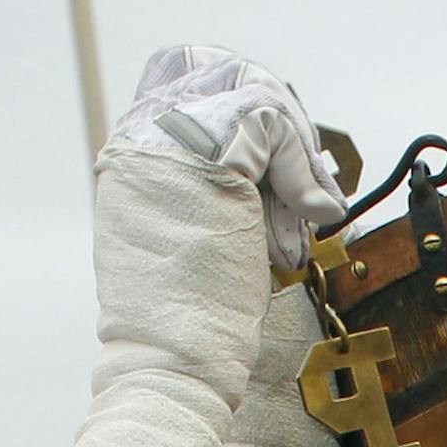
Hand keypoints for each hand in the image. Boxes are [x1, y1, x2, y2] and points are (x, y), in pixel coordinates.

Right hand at [50, 46, 345, 446]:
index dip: (249, 116)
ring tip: (313, 207)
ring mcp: (169, 145)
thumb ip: (223, 195)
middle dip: (281, 125)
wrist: (172, 368)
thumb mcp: (202, 242)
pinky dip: (303, 164)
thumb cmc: (193, 329)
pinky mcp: (207, 162)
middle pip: (223, 78)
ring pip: (252, 95)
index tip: (286, 170)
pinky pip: (270, 122)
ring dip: (298, 148)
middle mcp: (141, 141)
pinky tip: (315, 211)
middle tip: (310, 186)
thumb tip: (278, 172)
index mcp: (131, 161)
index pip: (190, 86)